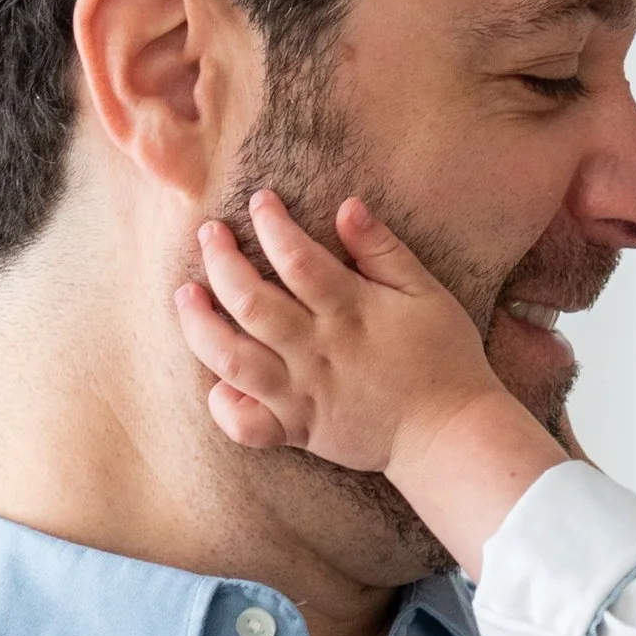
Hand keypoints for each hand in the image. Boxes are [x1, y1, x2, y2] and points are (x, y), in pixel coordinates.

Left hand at [174, 192, 565, 568]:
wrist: (449, 434)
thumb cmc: (444, 357)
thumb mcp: (427, 292)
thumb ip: (383, 250)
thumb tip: (347, 206)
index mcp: (350, 311)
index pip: (296, 257)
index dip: (271, 224)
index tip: (260, 201)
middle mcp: (316, 351)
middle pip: (249, 302)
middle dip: (220, 261)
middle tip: (209, 235)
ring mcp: (300, 394)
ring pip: (231, 358)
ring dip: (200, 324)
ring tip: (187, 295)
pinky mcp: (296, 430)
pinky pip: (244, 423)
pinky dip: (222, 403)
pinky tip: (216, 379)